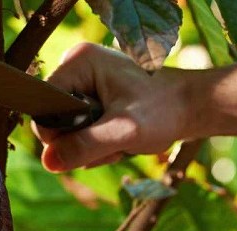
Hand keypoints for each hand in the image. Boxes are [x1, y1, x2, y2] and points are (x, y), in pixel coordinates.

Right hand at [34, 43, 200, 171]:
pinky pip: (82, 130)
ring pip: (69, 131)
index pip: (44, 105)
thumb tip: (48, 162)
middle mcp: (78, 67)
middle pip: (55, 120)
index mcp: (79, 62)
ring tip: (122, 142)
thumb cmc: (164, 111)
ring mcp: (86, 82)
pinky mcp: (95, 97)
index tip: (91, 145)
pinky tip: (120, 141)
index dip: (58, 134)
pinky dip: (100, 143)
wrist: (192, 108)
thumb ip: (85, 145)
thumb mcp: (124, 131)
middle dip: (82, 142)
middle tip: (114, 145)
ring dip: (93, 147)